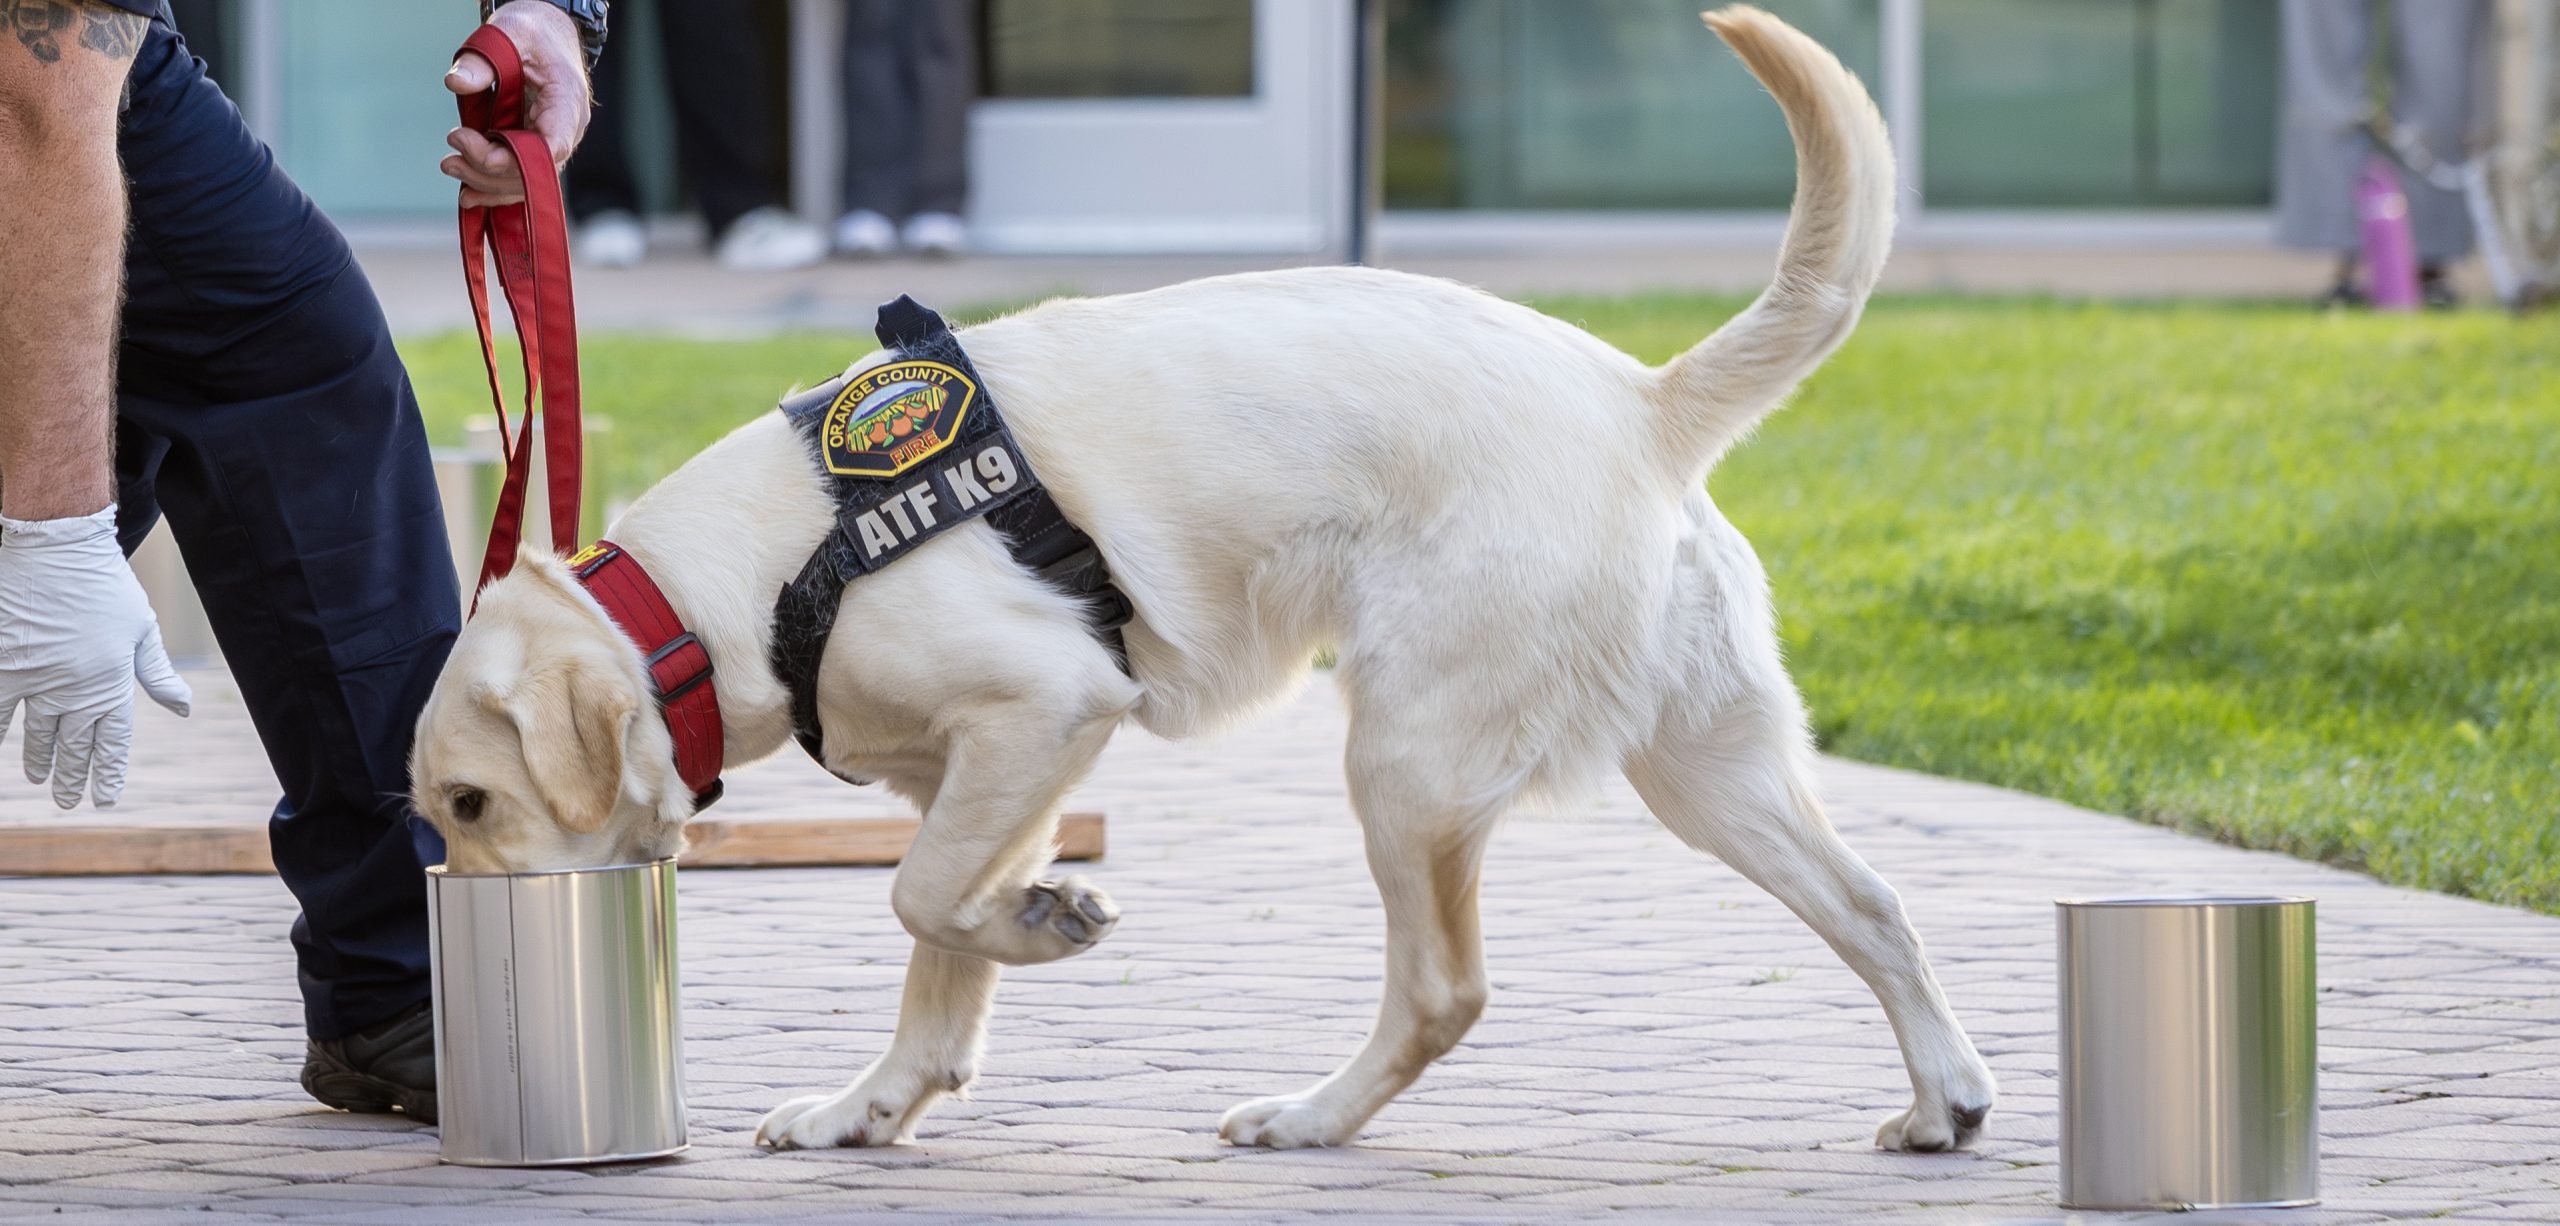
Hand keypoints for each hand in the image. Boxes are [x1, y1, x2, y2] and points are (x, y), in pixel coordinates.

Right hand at [0, 509, 192, 809]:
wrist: (56, 550)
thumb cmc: (105, 586)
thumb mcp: (142, 630)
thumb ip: (157, 674)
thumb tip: (182, 710)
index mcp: (110, 684)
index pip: (112, 741)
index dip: (108, 772)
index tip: (105, 799)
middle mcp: (72, 691)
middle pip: (74, 744)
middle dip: (73, 775)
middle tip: (70, 801)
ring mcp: (33, 681)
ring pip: (36, 733)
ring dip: (39, 759)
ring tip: (40, 780)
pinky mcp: (3, 666)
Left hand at [441, 1, 590, 207]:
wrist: (546, 35)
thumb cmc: (532, 33)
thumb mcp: (508, 34)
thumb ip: (482, 61)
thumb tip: (456, 83)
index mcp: (567, 102)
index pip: (550, 147)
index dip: (512, 159)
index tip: (467, 141)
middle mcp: (567, 129)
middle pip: (534, 172)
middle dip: (487, 170)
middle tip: (449, 158)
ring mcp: (554, 142)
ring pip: (525, 181)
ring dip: (485, 182)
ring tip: (450, 167)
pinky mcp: (537, 147)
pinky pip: (520, 178)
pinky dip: (494, 188)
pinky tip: (468, 194)